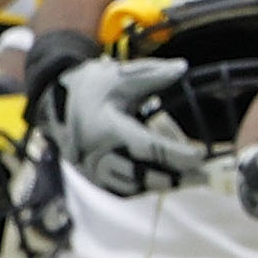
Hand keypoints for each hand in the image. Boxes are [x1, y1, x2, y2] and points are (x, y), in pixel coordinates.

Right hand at [52, 55, 207, 197]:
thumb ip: (152, 74)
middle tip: (205, 175)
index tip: (201, 156)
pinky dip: (147, 186)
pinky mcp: (93, 177)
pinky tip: (170, 181)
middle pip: (144, 173)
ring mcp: (93, 169)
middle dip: (177, 177)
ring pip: (135, 186)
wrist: (52, 102)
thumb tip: (183, 67)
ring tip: (195, 179)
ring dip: (165, 184)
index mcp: (106, 128)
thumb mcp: (119, 76)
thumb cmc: (91, 87)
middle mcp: (98, 153)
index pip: (148, 148)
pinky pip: (124, 189)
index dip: (176, 155)